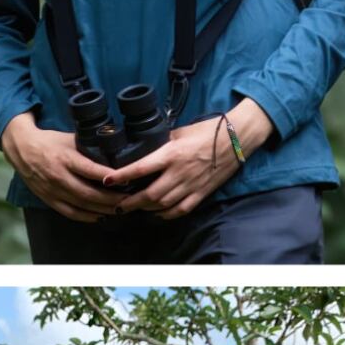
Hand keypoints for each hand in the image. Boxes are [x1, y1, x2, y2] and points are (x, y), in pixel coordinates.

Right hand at [1, 112, 131, 223]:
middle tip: (129, 201)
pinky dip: (86, 217)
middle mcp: (59, 176)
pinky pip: (70, 212)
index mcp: (65, 158)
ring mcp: (53, 190)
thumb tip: (113, 148)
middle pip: (88, 193)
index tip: (127, 181)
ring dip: (102, 210)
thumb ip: (88, 145)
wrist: (21, 149)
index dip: (109, 177)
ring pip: (81, 205)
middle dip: (111, 199)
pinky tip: (100, 217)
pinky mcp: (49, 199)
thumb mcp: (69, 138)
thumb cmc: (49, 141)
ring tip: (119, 210)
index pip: (91, 170)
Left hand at [120, 99, 273, 217]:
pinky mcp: (202, 193)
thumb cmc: (209, 130)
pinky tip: (158, 214)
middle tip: (118, 205)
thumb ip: (163, 142)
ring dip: (146, 209)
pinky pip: (181, 209)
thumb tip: (147, 148)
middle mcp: (180, 172)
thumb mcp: (180, 132)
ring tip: (134, 208)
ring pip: (163, 204)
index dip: (122, 176)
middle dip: (131, 202)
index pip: (141, 168)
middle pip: (150, 194)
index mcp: (172, 153)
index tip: (107, 180)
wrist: (237, 138)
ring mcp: (191, 185)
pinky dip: (167, 214)